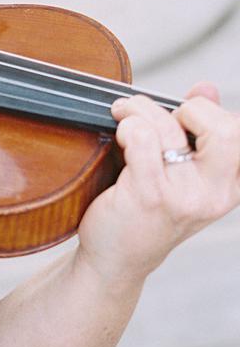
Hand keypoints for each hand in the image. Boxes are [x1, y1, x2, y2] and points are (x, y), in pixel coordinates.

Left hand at [75, 82, 239, 288]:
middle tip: (163, 119)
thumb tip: (206, 87)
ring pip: (169, 127)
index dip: (211, 113)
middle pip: (226, 130)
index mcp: (230, 186)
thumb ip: (199, 131)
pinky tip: (120, 132)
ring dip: (140, 110)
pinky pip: (142, 139)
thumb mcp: (183, 173)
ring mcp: (183, 197)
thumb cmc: (148, 212)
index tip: (183, 117)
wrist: (117, 259)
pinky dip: (128, 125)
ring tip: (124, 114)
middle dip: (191, 110)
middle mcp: (214, 194)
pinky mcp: (148, 196)